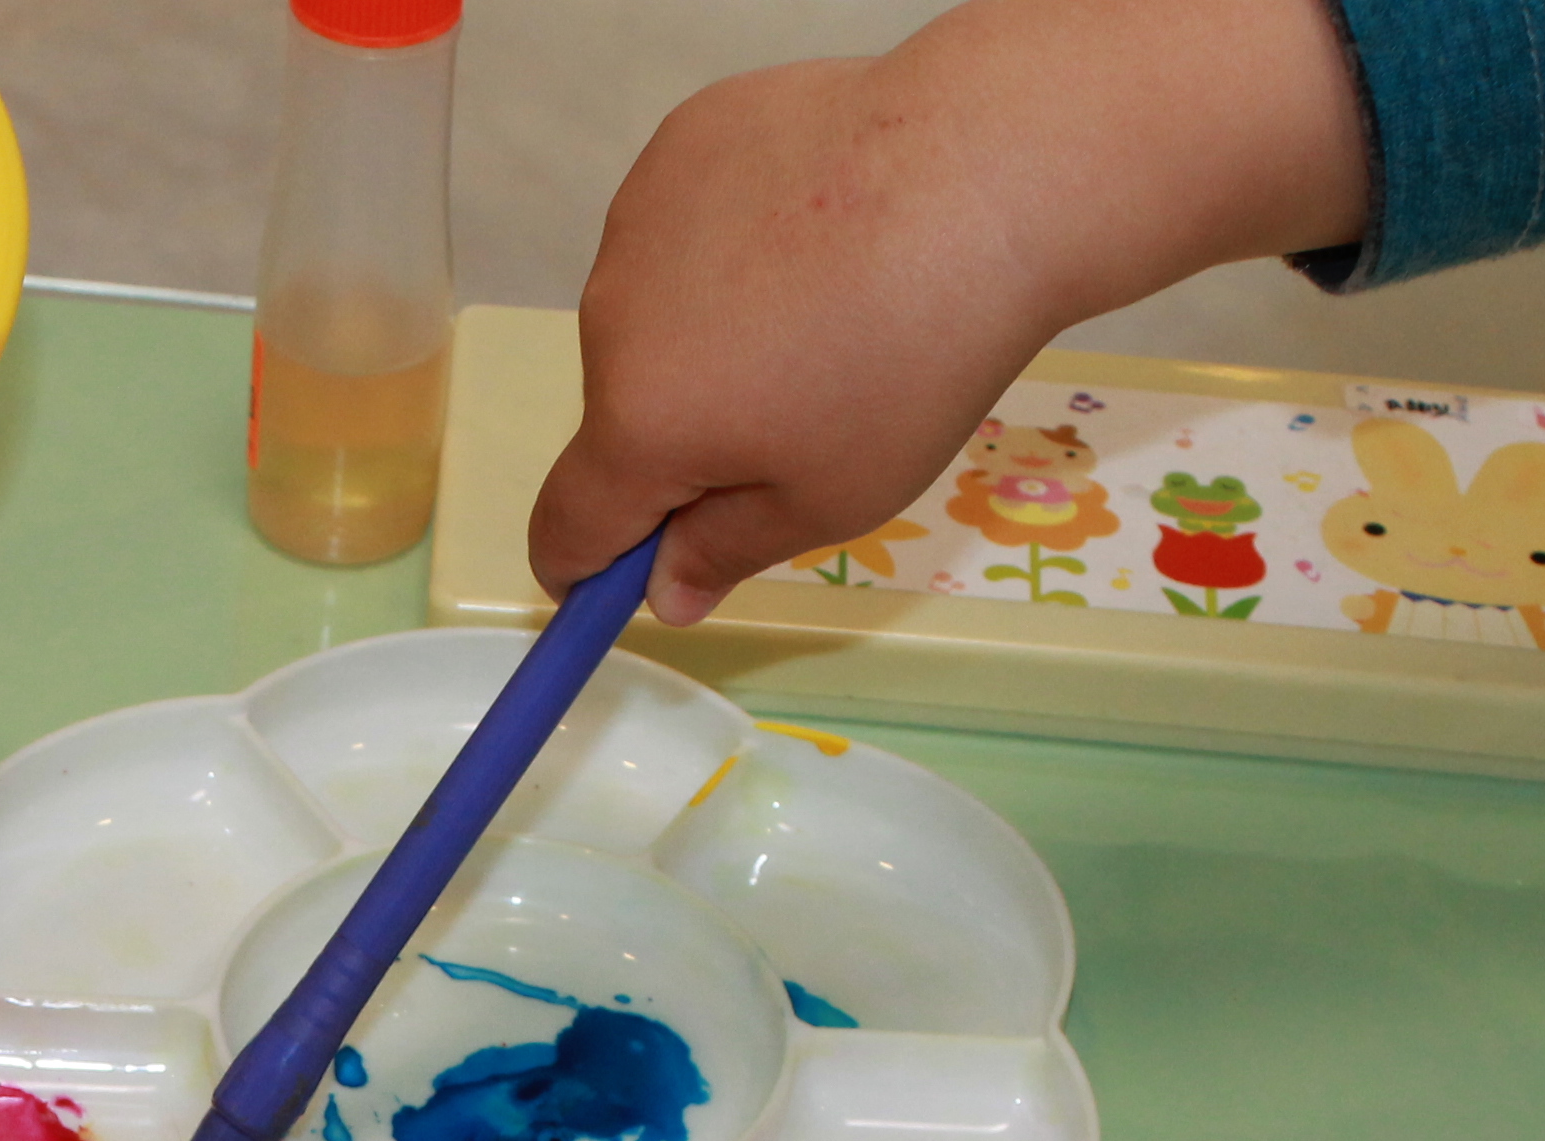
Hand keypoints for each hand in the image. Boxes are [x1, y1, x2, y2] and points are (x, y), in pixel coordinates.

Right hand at [529, 0, 1370, 625]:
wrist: (980, 170)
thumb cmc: (911, 364)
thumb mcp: (832, 498)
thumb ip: (727, 551)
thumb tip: (662, 594)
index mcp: (637, 425)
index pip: (564, 525)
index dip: (589, 569)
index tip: (633, 572)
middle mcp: (607, 321)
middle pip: (623, 409)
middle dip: (686, 427)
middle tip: (808, 404)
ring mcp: (639, 217)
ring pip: (653, 308)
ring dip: (709, 324)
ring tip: (827, 296)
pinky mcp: (685, 141)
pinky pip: (687, 219)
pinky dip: (734, 236)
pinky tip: (821, 220)